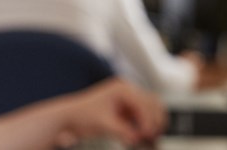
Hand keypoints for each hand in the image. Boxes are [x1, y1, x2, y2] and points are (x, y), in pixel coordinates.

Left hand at [51, 79, 166, 147]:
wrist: (71, 118)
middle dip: (154, 121)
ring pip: (152, 109)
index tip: (148, 135)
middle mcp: (128, 90)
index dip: (148, 120)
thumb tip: (137, 139)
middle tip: (152, 138)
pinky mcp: (129, 109)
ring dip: (154, 123)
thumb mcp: (103, 124)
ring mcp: (129, 99)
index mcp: (121, 88)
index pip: (143, 103)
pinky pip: (144, 117)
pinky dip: (146, 126)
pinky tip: (143, 138)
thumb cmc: (83, 116)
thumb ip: (122, 131)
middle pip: (153, 103)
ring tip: (150, 139)